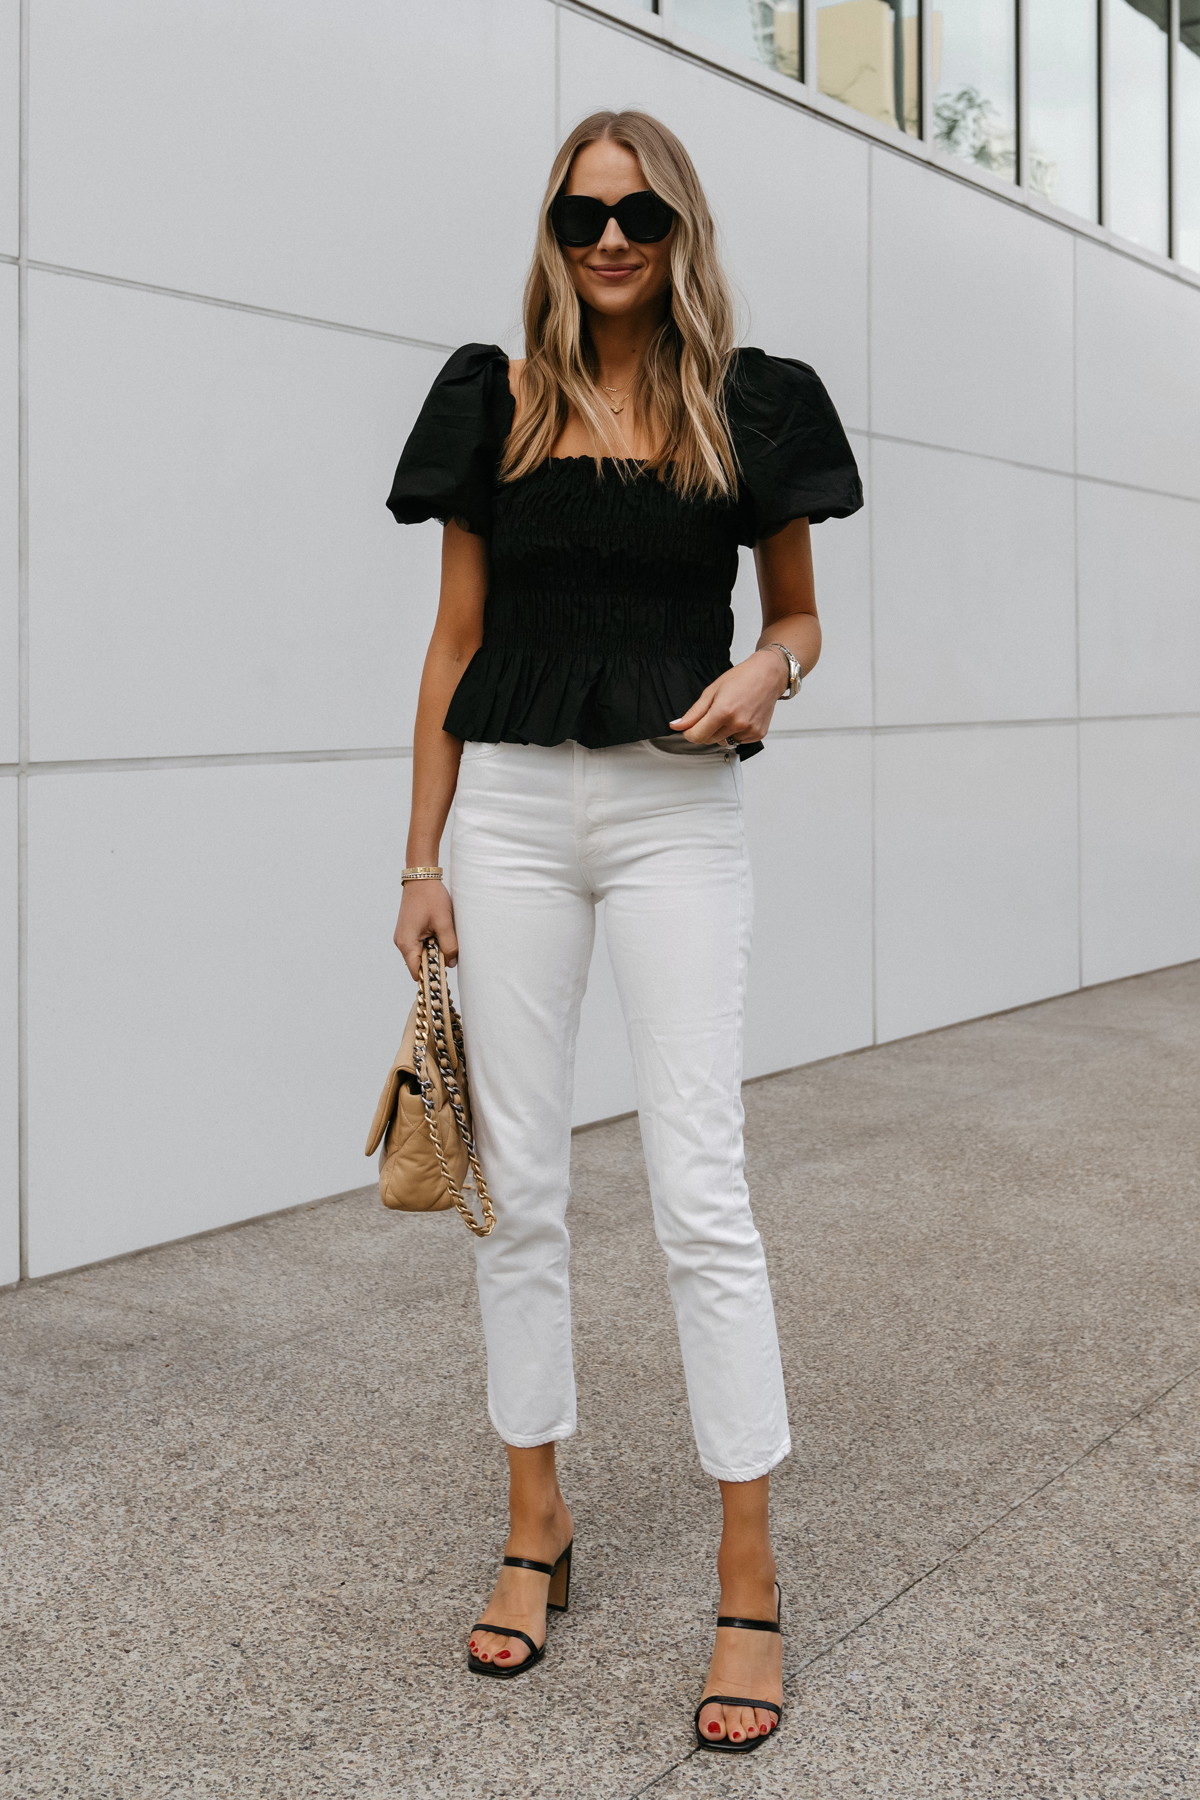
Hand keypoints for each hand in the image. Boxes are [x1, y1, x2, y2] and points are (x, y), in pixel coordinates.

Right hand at [394, 879, 457, 979]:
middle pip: (419, 963)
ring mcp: (403, 936)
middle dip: (434, 961)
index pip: (417, 972)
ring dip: (433, 950)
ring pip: (420, 953)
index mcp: (407, 943)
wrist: (422, 878)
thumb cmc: (430, 897)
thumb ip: (449, 946)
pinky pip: (419, 944)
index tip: (445, 974)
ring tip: (444, 938)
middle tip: (449, 952)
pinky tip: (439, 932)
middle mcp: (401, 942)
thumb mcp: (444, 923)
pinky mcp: (408, 930)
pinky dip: (430, 942)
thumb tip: (451, 963)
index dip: (430, 975)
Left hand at [669, 648, 786, 745]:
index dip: (689, 733)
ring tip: (730, 714)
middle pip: (709, 740)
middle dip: (706, 730)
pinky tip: (740, 718)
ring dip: (721, 733)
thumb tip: (677, 725)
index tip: (689, 728)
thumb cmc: (742, 678)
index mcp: (723, 712)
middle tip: (714, 713)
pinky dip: (735, 733)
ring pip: (723, 742)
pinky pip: (738, 741)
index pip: (697, 736)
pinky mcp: (758, 734)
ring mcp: (749, 731)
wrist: (767, 675)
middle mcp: (738, 723)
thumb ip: (694, 713)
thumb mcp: (712, 691)